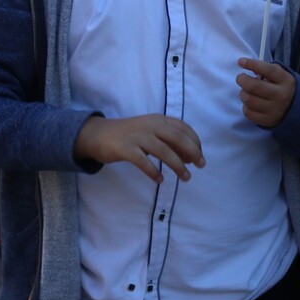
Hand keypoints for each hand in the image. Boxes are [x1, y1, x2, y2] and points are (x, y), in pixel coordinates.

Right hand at [73, 114, 204, 183]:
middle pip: (177, 138)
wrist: (98, 134)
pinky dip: (153, 171)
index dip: (195, 142)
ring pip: (163, 151)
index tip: (201, 155)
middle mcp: (151, 125)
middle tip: (201, 166)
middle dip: (192, 152)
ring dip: (177, 165)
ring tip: (186, 177)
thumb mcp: (151, 131)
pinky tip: (160, 179)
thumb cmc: (130, 135)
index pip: (184, 128)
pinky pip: (143, 162)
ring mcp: (138, 136)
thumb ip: (169, 140)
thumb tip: (190, 156)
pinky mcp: (125, 149)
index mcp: (159, 120)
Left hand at [236, 57, 296, 127]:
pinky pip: (248, 112)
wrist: (295, 109)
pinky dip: (245, 106)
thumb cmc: (282, 87)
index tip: (240, 61)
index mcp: (285, 81)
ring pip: (248, 99)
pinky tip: (250, 103)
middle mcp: (281, 95)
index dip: (252, 64)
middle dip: (242, 80)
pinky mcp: (267, 120)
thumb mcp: (280, 76)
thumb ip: (266, 69)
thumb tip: (246, 64)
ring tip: (246, 92)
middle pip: (253, 86)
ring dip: (243, 93)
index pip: (268, 70)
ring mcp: (274, 110)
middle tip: (241, 78)